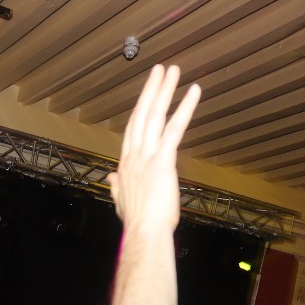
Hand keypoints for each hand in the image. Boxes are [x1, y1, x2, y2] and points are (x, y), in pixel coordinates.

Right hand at [107, 65, 201, 232]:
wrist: (144, 233)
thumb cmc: (137, 223)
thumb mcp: (121, 202)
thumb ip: (116, 188)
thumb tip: (110, 180)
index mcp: (126, 165)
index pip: (132, 130)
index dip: (139, 109)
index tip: (147, 94)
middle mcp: (134, 155)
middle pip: (141, 115)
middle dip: (151, 91)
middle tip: (159, 70)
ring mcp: (147, 156)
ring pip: (155, 116)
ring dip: (164, 91)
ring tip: (172, 71)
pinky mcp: (163, 161)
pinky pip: (174, 129)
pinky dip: (184, 108)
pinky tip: (193, 91)